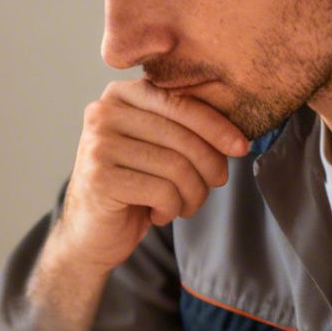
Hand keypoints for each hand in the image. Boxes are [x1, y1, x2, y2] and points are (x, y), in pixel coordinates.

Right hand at [53, 80, 248, 273]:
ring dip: (192, 194)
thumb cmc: (132, 188)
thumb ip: (181, 128)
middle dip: (208, 167)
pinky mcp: (100, 179)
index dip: (217, 126)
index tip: (241, 148)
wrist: (90, 234)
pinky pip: (162, 192)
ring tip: (185, 205)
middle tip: (213, 185)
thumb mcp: (155, 148)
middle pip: (181, 136)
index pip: (180, 103)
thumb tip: (237, 136)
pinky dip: (171, 209)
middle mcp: (103, 113)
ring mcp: (98, 145)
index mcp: (120, 95)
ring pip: (176, 167)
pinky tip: (159, 214)